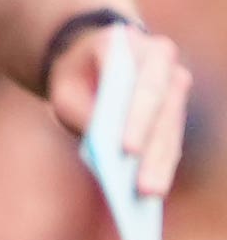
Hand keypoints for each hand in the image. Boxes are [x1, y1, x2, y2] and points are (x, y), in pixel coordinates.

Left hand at [48, 20, 190, 198]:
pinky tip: (153, 189)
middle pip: (159, 110)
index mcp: (125, 43)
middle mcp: (159, 57)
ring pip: (170, 127)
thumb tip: (108, 153)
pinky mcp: (176, 105)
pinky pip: (171, 136)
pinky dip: (161, 163)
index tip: (126, 150)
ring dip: (161, 163)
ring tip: (149, 196)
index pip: (137, 84)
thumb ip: (81, 114)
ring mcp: (173, 80)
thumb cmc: (74, 77)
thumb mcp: (64, 92)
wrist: (91, 56)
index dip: (135, 119)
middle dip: (150, 152)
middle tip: (142, 189)